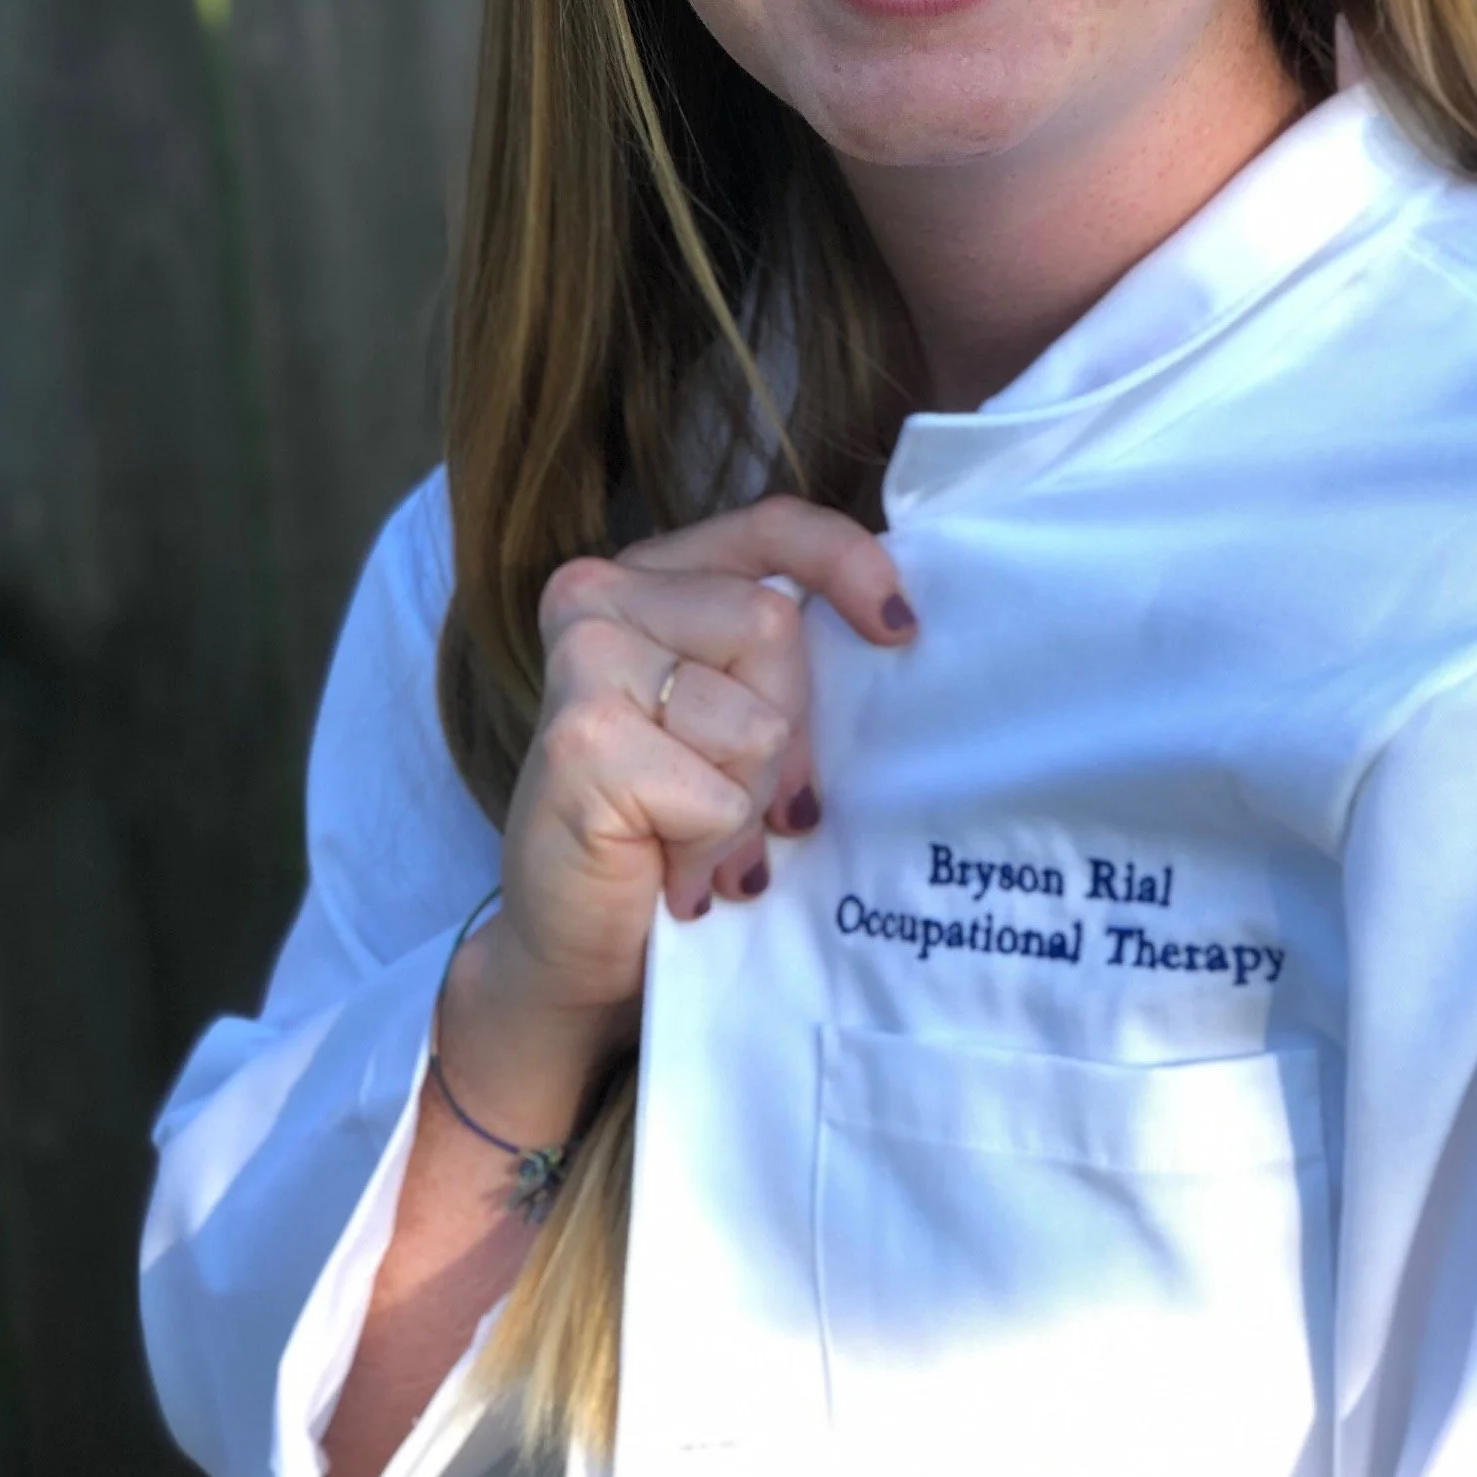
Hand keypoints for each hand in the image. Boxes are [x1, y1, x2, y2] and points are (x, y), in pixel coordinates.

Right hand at [475, 495, 915, 1043]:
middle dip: (788, 737)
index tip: (900, 628)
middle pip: (773, 627)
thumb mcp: (735, 722)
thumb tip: (893, 637)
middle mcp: (601, 596)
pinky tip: (675, 875)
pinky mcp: (582, 741)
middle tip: (756, 811)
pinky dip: (714, 851)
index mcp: (651, 577)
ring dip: (749, 807)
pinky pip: (718, 796)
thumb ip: (777, 664)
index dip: (848, 563)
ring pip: (755, 721)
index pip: (771, 526)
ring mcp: (584, 660)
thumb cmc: (668, 830)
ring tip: (703, 842)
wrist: (576, 950)